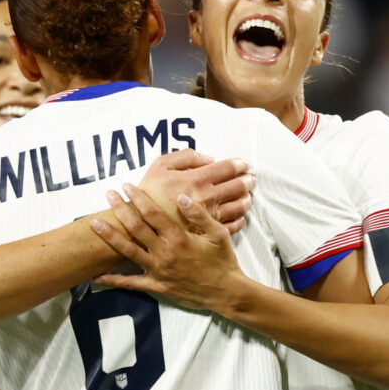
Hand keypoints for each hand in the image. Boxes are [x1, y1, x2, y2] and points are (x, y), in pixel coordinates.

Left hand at [91, 187, 243, 311]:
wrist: (226, 292)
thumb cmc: (222, 261)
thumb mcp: (218, 233)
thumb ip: (199, 214)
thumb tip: (181, 196)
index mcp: (179, 238)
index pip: (153, 213)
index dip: (138, 198)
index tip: (127, 186)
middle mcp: (165, 253)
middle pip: (136, 227)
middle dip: (121, 209)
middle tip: (109, 195)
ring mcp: (158, 270)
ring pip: (128, 251)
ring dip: (110, 236)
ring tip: (95, 223)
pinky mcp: (156, 286)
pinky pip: (131, 283)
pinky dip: (113, 281)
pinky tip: (97, 276)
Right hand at [136, 149, 253, 234]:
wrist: (138, 224)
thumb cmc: (148, 193)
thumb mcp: (159, 165)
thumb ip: (184, 156)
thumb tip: (208, 158)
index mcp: (195, 179)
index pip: (226, 168)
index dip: (238, 164)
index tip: (243, 164)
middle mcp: (206, 197)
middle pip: (237, 186)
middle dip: (247, 180)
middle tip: (250, 178)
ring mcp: (208, 216)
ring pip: (238, 207)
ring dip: (246, 199)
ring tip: (247, 196)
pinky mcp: (207, 232)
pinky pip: (231, 225)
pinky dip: (239, 219)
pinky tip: (239, 215)